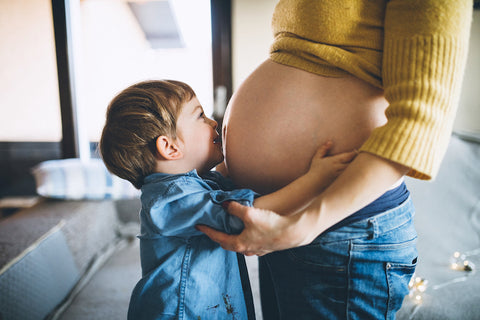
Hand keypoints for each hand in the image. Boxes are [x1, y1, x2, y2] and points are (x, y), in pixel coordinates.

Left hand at [196, 201, 316, 255]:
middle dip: (218, 236)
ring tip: (227, 228)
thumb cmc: (271, 225)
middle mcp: (247, 250)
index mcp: (240, 244)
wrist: (293, 233)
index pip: (218, 238)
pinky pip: (250, 242)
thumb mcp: (250, 214)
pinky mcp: (266, 246)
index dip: (207, 231)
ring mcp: (257, 250)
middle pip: (228, 244)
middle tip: (211, 228)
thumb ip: (235, 209)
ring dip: (231, 237)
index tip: (198, 226)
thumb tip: (224, 204)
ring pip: (239, 244)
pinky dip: (243, 236)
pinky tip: (246, 231)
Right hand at [308, 141, 356, 189]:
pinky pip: (350, 177)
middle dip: (357, 160)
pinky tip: (354, 173)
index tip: (356, 151)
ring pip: (352, 171)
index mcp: (334, 161)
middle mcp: (338, 168)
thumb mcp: (317, 158)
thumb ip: (323, 149)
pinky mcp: (340, 182)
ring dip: (356, 167)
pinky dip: (353, 174)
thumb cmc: (315, 170)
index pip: (348, 156)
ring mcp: (340, 176)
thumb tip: (330, 142)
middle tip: (361, 157)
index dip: (354, 153)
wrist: (313, 184)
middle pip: (353, 163)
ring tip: (360, 164)